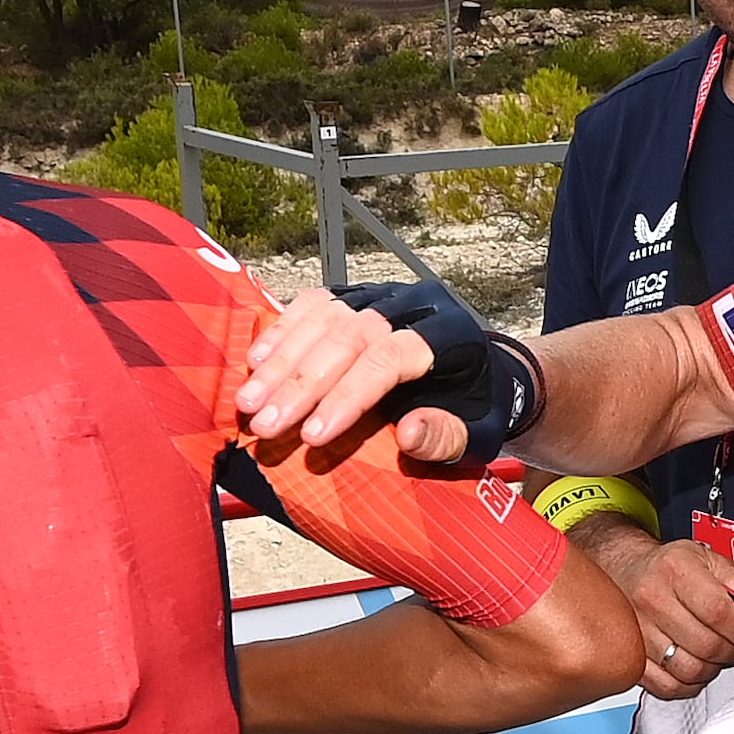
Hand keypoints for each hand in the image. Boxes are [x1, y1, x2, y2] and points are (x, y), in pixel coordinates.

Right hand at [236, 290, 467, 462]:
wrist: (485, 372)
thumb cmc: (478, 410)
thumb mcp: (477, 436)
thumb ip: (447, 437)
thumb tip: (407, 435)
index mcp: (450, 335)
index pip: (388, 359)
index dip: (346, 397)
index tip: (311, 437)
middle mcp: (413, 305)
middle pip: (348, 337)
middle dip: (300, 384)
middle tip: (264, 426)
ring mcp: (382, 295)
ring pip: (325, 317)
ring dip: (281, 361)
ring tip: (248, 403)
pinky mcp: (357, 296)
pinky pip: (315, 302)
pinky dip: (282, 331)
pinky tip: (255, 363)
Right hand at [621, 535, 733, 697]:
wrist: (626, 570)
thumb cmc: (670, 567)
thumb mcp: (708, 559)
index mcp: (675, 570)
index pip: (718, 611)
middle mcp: (652, 598)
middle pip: (705, 644)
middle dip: (730, 651)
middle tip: (732, 644)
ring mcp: (637, 630)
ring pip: (688, 669)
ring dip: (710, 669)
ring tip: (712, 655)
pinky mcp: (631, 655)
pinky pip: (666, 685)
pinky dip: (686, 685)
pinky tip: (692, 668)